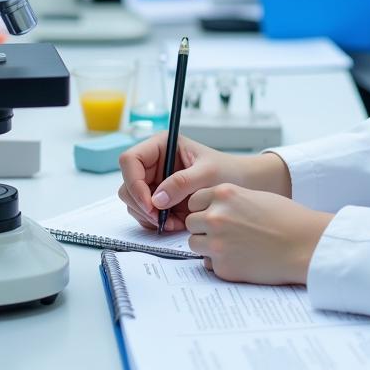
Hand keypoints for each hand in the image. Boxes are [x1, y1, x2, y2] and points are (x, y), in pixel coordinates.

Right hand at [117, 133, 290, 232]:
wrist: (242, 187)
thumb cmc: (228, 171)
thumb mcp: (207, 174)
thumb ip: (182, 183)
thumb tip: (156, 199)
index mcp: (161, 145)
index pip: (130, 160)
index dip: (134, 182)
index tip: (150, 204)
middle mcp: (154, 162)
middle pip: (127, 184)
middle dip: (141, 204)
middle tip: (161, 219)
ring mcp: (155, 182)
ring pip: (133, 202)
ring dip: (150, 217)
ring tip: (175, 221)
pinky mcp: (159, 200)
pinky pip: (145, 214)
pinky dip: (156, 223)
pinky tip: (177, 223)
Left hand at [186, 185, 332, 284]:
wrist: (304, 244)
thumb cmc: (286, 218)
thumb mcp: (254, 196)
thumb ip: (229, 201)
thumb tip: (210, 210)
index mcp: (224, 194)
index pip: (194, 200)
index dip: (203, 208)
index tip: (213, 213)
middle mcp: (215, 217)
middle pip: (191, 222)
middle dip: (203, 227)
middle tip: (223, 232)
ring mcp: (216, 243)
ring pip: (194, 243)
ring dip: (207, 245)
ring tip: (231, 245)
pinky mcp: (222, 267)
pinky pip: (209, 263)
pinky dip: (220, 262)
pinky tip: (240, 258)